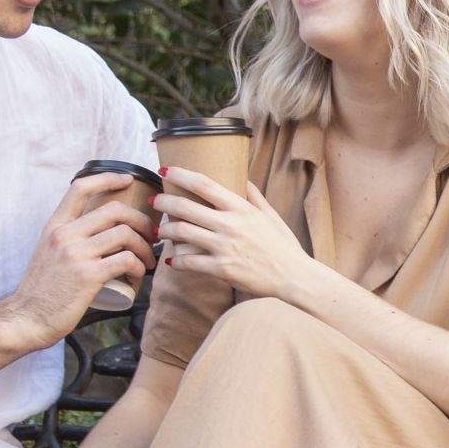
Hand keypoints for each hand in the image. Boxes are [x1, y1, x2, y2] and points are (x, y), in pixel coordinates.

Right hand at [8, 172, 156, 347]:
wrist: (27, 318)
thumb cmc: (42, 291)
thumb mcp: (48, 253)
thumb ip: (68, 239)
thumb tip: (96, 233)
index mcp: (55, 226)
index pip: (80, 187)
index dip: (108, 177)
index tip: (128, 179)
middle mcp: (64, 234)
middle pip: (115, 210)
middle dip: (141, 221)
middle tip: (150, 237)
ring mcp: (76, 253)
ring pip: (125, 234)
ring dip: (145, 248)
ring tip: (146, 263)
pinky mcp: (89, 275)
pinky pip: (126, 259)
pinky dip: (139, 266)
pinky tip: (137, 276)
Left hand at [155, 168, 317, 302]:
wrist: (294, 277)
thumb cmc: (283, 246)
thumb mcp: (271, 215)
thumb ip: (254, 195)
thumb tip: (241, 177)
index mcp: (241, 208)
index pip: (204, 184)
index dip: (180, 174)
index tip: (165, 170)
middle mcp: (230, 225)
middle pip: (185, 206)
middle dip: (163, 201)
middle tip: (154, 200)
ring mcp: (224, 247)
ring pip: (181, 232)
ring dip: (164, 229)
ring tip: (159, 229)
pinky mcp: (221, 269)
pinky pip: (189, 262)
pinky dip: (176, 260)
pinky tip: (172, 259)